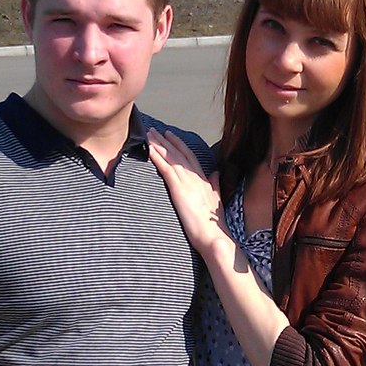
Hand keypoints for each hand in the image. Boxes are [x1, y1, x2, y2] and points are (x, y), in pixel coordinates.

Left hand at [147, 129, 225, 253]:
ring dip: (159, 145)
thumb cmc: (214, 225)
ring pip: (171, 158)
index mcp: (204, 180)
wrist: (214, 235)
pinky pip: (166, 169)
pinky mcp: (179, 189)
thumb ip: (215, 185)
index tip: (170, 136)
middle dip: (166, 141)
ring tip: (149, 134)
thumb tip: (216, 173)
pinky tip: (149, 149)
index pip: (190, 157)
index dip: (179, 145)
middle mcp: (195, 177)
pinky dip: (157, 158)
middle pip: (179, 153)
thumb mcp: (217, 200)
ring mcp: (187, 182)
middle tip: (155, 130)